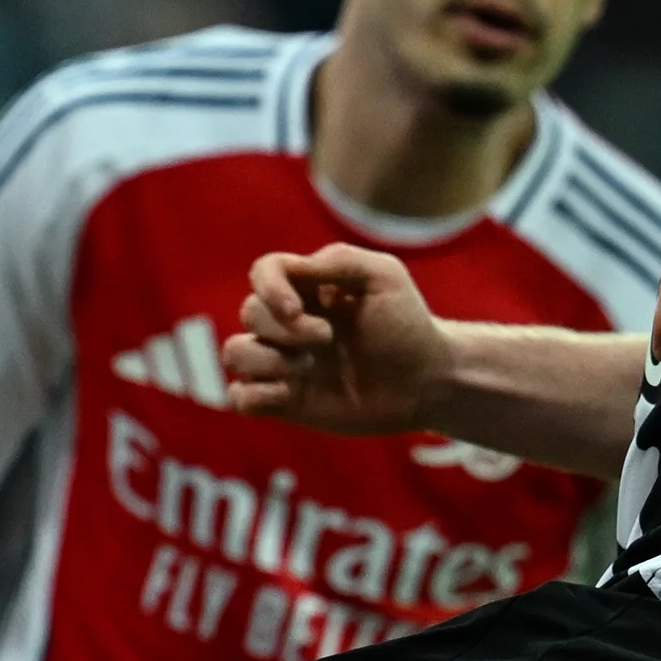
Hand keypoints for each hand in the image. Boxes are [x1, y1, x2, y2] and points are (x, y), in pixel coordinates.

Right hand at [222, 244, 449, 433]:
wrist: (425, 381)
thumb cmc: (407, 325)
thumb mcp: (383, 275)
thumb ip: (337, 260)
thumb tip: (293, 270)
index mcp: (308, 288)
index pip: (262, 272)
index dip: (269, 288)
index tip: (297, 310)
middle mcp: (289, 322)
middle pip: (249, 313)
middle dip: (286, 329)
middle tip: (328, 340)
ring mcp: (283, 362)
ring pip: (235, 353)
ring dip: (267, 361)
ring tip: (307, 372)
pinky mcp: (283, 401)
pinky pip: (240, 398)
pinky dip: (255, 396)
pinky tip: (291, 395)